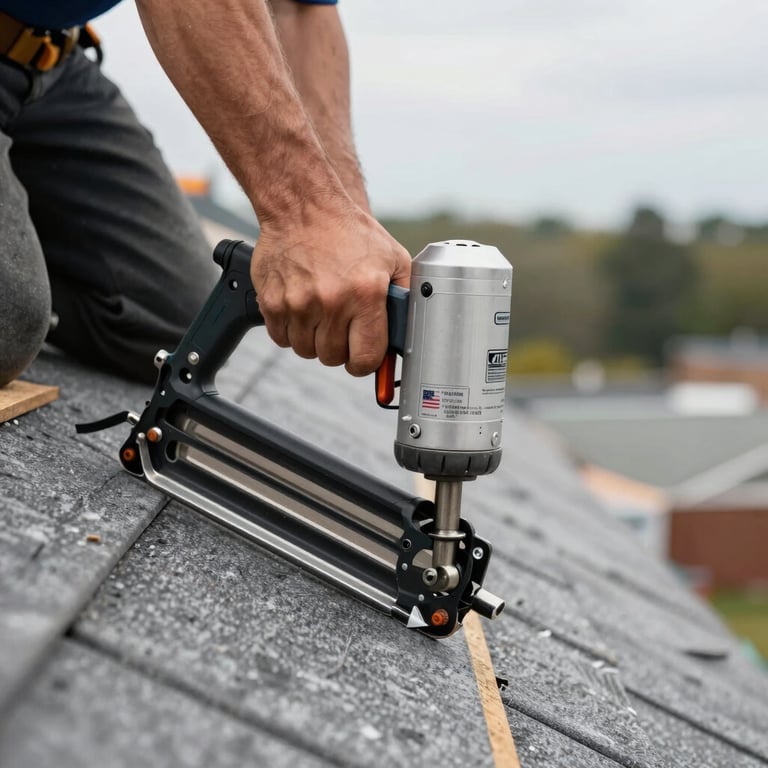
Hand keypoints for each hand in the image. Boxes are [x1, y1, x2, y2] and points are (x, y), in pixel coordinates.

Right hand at [250, 206, 410, 375]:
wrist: (303, 206)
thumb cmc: (350, 232)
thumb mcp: (393, 260)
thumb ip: (404, 300)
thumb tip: (405, 337)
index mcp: (366, 295)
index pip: (365, 359)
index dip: (365, 362)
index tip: (363, 355)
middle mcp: (331, 302)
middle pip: (333, 358)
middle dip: (340, 348)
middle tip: (341, 325)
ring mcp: (298, 304)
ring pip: (306, 351)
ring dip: (314, 339)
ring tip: (321, 312)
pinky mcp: (272, 302)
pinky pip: (281, 339)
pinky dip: (291, 330)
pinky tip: (302, 308)